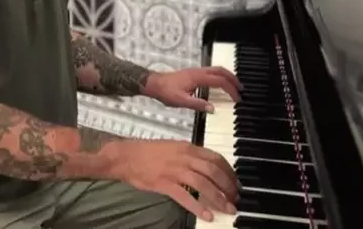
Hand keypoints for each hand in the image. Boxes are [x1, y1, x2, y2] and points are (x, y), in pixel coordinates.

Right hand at [108, 139, 238, 222]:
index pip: (215, 158)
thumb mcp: (174, 148)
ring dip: (218, 197)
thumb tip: (207, 168)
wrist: (127, 156)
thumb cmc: (149, 152)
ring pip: (203, 183)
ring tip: (228, 209)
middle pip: (213, 171)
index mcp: (188, 147)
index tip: (235, 183)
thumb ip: (190, 156)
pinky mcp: (165, 183)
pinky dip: (198, 207)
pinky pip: (185, 196)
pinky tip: (207, 216)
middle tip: (235, 198)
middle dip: (228, 186)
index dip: (229, 171)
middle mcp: (185, 157)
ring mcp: (175, 170)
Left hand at [144, 67, 242, 111]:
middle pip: (221, 71)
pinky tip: (221, 84)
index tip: (237, 98)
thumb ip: (197, 104)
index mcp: (198, 78)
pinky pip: (211, 71)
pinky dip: (220, 76)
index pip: (219, 81)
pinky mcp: (194, 73)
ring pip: (217, 69)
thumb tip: (213, 108)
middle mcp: (199, 71)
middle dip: (233, 79)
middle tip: (242, 90)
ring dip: (227, 76)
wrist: (154, 83)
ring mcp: (196, 71)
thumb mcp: (181, 101)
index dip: (230, 89)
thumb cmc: (166, 92)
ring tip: (235, 86)